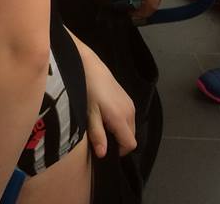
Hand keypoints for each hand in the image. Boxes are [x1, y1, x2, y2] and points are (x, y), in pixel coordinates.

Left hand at [79, 42, 136, 157]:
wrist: (88, 65)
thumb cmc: (87, 89)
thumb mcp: (89, 113)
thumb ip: (97, 134)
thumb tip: (103, 154)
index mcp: (121, 117)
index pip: (130, 144)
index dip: (119, 150)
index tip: (106, 147)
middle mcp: (130, 112)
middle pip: (131, 137)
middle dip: (118, 140)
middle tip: (101, 135)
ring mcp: (130, 104)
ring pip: (130, 127)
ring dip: (119, 130)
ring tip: (101, 122)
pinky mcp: (127, 98)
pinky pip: (128, 117)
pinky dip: (120, 121)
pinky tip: (105, 113)